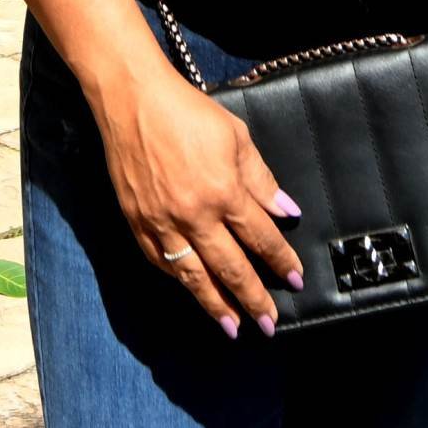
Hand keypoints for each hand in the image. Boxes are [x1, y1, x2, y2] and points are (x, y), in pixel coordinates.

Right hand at [87, 60, 305, 338]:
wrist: (133, 99)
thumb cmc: (188, 111)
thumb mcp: (236, 136)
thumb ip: (262, 180)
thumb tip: (287, 212)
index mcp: (224, 191)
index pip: (260, 238)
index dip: (280, 261)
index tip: (295, 279)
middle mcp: (194, 215)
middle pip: (230, 268)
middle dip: (253, 299)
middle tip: (268, 323)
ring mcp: (162, 222)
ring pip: (193, 276)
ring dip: (215, 305)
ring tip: (232, 327)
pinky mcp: (136, 221)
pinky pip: (160, 263)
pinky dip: (178, 281)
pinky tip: (192, 290)